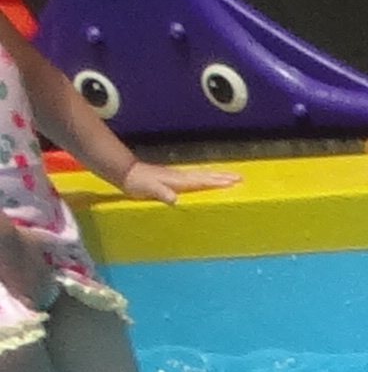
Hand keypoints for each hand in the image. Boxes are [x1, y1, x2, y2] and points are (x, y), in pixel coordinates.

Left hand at [109, 162, 238, 202]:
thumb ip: (161, 192)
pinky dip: (205, 178)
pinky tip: (206, 181)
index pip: (202, 180)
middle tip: (240, 177)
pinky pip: (194, 178)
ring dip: (216, 175)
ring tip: (230, 177)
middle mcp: (180, 176)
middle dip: (222, 176)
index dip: (218, 181)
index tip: (235, 181)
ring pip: (201, 175)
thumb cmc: (136, 183)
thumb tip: (175, 199)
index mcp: (179, 180)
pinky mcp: (172, 179)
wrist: (123, 172)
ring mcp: (177, 176)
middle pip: (205, 175)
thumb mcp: (148, 188)